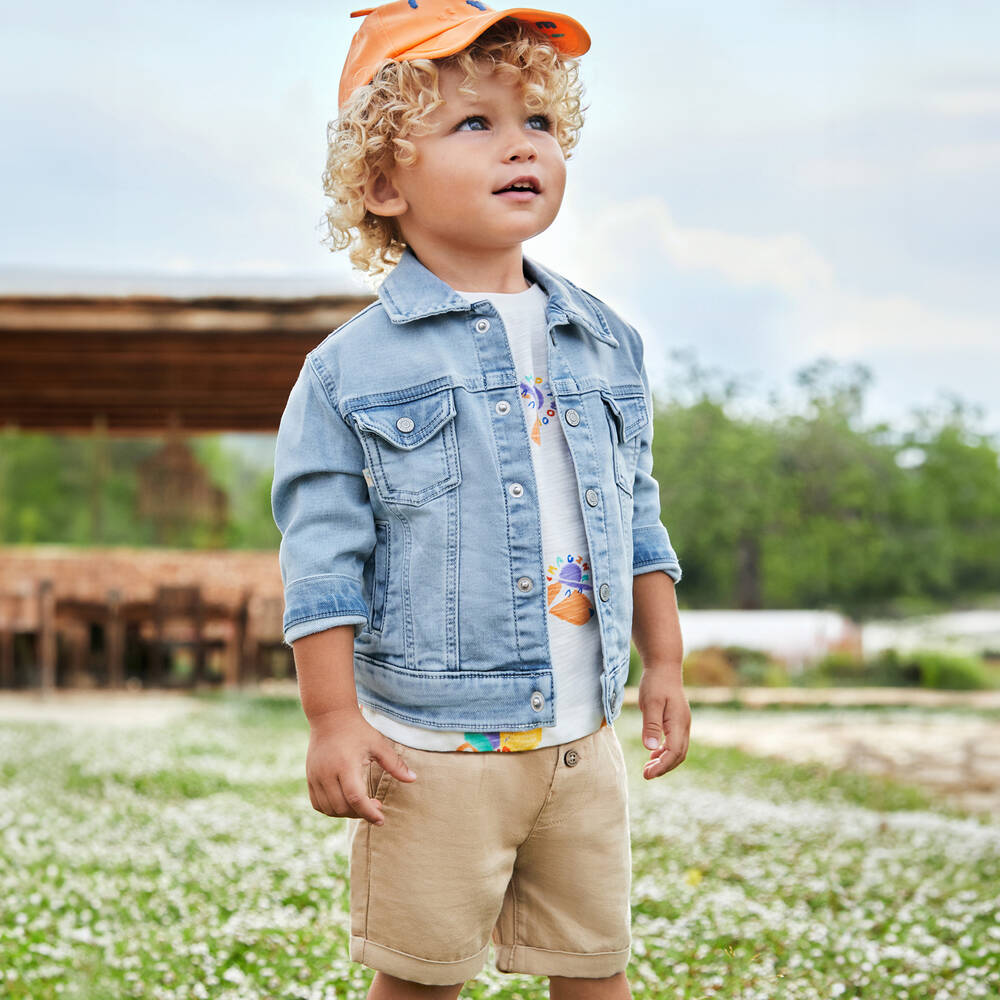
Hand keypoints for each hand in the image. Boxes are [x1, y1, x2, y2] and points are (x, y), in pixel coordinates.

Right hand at [304, 706, 416, 825]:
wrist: (330, 716)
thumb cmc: (357, 730)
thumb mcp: (378, 744)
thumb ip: (394, 764)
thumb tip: (413, 779)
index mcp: (346, 765)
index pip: (356, 799)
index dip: (369, 813)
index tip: (381, 820)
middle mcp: (327, 773)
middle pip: (342, 807)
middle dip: (361, 813)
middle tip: (375, 806)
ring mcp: (315, 776)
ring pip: (329, 809)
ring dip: (346, 813)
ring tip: (361, 804)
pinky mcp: (309, 777)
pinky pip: (317, 804)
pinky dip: (331, 809)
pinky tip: (345, 802)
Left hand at [637, 667, 689, 779]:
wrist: (664, 666)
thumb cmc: (656, 683)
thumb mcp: (651, 703)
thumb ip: (651, 725)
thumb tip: (650, 748)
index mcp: (679, 722)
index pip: (674, 752)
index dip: (661, 766)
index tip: (647, 774)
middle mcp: (684, 725)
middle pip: (678, 755)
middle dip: (663, 767)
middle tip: (646, 774)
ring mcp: (683, 723)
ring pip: (678, 750)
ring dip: (664, 761)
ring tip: (648, 767)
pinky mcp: (677, 721)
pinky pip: (675, 742)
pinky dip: (665, 752)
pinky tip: (653, 754)